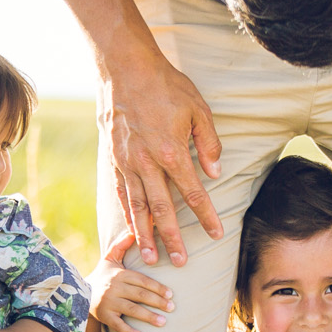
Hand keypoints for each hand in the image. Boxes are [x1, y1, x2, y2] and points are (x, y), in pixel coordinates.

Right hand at [89, 231, 171, 331]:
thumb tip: (133, 231)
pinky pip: (118, 325)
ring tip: (163, 322)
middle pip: (140, 295)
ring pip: (132, 309)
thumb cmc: (102, 276)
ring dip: (148, 316)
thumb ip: (121, 245)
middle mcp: (114, 288)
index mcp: (120, 274)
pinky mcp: (104, 316)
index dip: (157, 287)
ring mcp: (109, 303)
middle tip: (172, 307)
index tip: (171, 294)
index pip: (142, 280)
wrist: (79, 293)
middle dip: (157, 301)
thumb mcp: (109, 258)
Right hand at [102, 50, 223, 266]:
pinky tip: (132, 228)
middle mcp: (147, 164)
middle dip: (173, 239)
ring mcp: (128, 163)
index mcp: (172, 152)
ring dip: (146, 235)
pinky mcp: (114, 159)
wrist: (125, 69)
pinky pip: (123, 193)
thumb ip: (208, 143)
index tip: (217, 234)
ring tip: (151, 258)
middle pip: (162, 211)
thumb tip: (214, 172)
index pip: (193, 194)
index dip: (206, 216)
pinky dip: (128, 214)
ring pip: (138, 208)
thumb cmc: (166, 86)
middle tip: (180, 262)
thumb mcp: (198, 109)